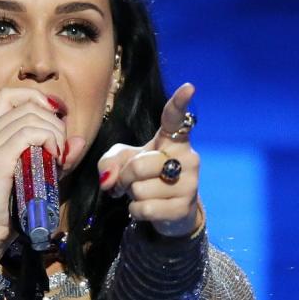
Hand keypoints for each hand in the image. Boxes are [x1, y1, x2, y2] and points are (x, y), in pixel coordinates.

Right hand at [0, 88, 86, 263]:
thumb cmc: (7, 209)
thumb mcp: (33, 176)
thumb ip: (53, 156)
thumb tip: (78, 141)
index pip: (9, 95)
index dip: (37, 98)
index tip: (56, 117)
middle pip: (26, 104)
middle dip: (54, 121)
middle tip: (62, 148)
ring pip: (31, 117)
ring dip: (54, 132)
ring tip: (59, 156)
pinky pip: (29, 134)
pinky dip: (49, 141)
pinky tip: (54, 158)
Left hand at [97, 83, 201, 237]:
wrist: (170, 211)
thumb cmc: (146, 178)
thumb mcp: (124, 161)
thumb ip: (110, 161)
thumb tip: (109, 180)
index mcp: (172, 140)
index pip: (175, 118)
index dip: (179, 103)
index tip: (189, 87)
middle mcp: (187, 157)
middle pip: (139, 165)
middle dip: (125, 177)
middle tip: (131, 182)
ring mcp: (189, 183)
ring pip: (139, 189)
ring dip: (132, 196)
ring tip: (143, 194)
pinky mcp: (183, 207)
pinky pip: (145, 208)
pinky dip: (136, 211)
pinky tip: (146, 208)